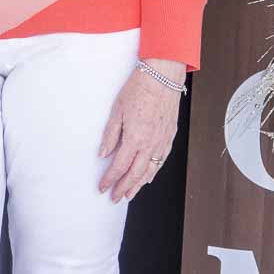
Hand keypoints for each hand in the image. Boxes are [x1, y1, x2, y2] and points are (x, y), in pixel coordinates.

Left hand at [97, 58, 184, 202]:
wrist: (162, 76)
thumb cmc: (140, 89)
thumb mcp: (117, 111)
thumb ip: (110, 135)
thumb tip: (104, 153)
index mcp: (135, 138)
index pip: (119, 166)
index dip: (110, 180)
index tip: (103, 187)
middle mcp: (150, 143)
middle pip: (135, 173)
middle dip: (124, 188)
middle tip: (115, 197)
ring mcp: (162, 141)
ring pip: (150, 170)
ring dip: (139, 184)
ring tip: (130, 194)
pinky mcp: (170, 136)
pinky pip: (161, 160)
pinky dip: (154, 172)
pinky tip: (149, 176)